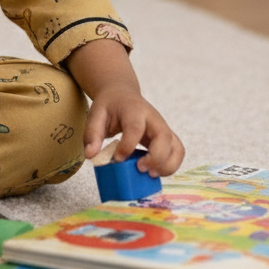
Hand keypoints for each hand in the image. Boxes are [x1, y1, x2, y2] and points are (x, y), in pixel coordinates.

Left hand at [65, 38, 184, 177]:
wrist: (121, 94)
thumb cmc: (109, 106)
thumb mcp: (95, 114)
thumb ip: (92, 134)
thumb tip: (90, 155)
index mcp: (133, 110)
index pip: (135, 127)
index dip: (128, 145)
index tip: (117, 159)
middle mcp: (153, 118)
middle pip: (164, 137)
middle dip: (155, 157)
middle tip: (139, 169)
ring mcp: (163, 127)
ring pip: (176, 147)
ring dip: (167, 165)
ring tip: (150, 174)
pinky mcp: (168, 137)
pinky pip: (178, 152)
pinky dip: (171, 165)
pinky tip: (155, 171)